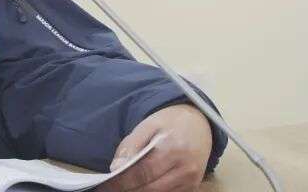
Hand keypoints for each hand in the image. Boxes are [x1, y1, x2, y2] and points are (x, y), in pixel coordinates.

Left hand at [98, 104, 212, 191]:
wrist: (199, 124)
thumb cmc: (170, 123)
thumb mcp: (147, 125)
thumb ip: (131, 145)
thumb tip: (116, 167)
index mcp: (173, 149)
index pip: (144, 172)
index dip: (124, 181)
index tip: (109, 183)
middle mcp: (186, 168)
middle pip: (151, 187)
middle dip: (130, 188)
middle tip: (114, 187)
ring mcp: (192, 180)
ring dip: (141, 191)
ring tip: (126, 186)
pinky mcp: (193, 186)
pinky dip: (154, 191)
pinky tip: (142, 185)